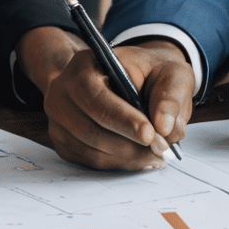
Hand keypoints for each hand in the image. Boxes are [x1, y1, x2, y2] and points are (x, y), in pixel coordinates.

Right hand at [38, 37, 195, 170]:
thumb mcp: (167, 71)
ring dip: (125, 158)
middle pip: (90, 129)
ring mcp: (59, 118)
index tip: (150, 134)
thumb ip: (169, 97)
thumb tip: (164, 128)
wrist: (127, 76)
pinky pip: (89, 160)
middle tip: (158, 151)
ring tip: (154, 157)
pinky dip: (117, 163)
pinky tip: (139, 159)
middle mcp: (63, 92)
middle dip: (128, 145)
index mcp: (83, 65)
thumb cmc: (147, 72)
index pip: (96, 96)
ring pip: (91, 149)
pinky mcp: (64, 140)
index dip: (123, 119)